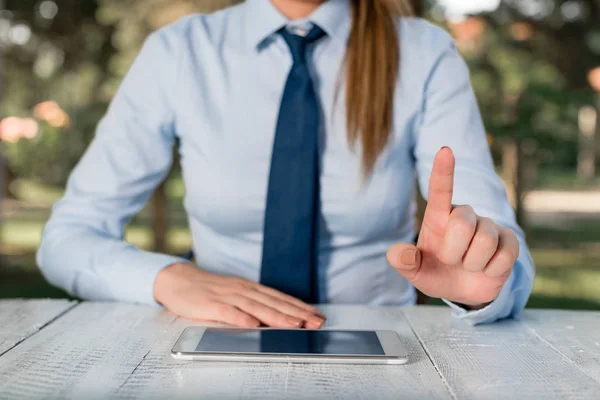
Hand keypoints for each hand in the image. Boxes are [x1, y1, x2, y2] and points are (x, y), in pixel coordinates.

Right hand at [154, 263, 325, 328]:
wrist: (178, 280)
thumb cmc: (209, 291)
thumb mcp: (236, 294)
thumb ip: (255, 304)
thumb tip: (279, 316)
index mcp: (250, 288)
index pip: (280, 298)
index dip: (300, 307)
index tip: (317, 315)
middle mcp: (243, 290)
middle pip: (274, 303)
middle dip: (297, 313)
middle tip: (316, 322)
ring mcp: (228, 297)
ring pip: (257, 307)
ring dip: (277, 316)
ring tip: (295, 325)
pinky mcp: (211, 305)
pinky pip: (228, 313)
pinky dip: (242, 318)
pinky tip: (254, 325)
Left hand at [386, 147, 519, 307]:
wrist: (463, 290)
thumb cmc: (435, 272)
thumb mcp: (414, 271)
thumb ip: (402, 262)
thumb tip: (400, 254)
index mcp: (438, 217)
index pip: (440, 190)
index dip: (443, 171)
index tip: (445, 151)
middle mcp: (464, 215)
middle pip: (463, 224)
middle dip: (453, 251)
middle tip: (450, 260)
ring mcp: (489, 226)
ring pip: (485, 241)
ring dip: (472, 263)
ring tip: (468, 265)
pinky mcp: (510, 240)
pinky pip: (505, 255)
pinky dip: (492, 270)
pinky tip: (486, 269)